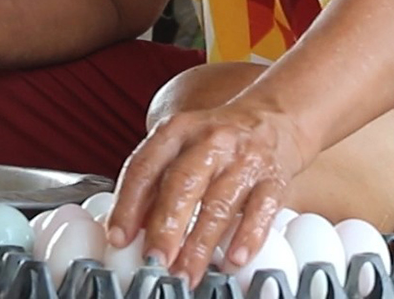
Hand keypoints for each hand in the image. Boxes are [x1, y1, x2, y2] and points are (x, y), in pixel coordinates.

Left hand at [104, 104, 311, 281]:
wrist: (271, 119)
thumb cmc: (216, 141)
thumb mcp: (179, 146)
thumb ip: (154, 182)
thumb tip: (130, 229)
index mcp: (177, 130)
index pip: (145, 166)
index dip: (128, 204)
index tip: (119, 237)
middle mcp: (210, 141)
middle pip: (182, 183)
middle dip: (165, 227)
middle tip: (154, 261)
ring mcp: (244, 159)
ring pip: (219, 203)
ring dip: (200, 244)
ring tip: (186, 273)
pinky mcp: (274, 179)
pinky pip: (261, 210)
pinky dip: (248, 237)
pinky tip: (234, 259)